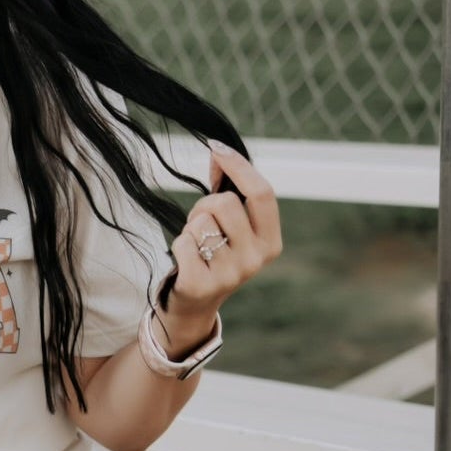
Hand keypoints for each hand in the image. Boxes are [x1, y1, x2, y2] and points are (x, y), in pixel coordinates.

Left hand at [160, 141, 282, 332]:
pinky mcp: (203, 284)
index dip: (239, 166)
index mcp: (271, 241)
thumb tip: (218, 151)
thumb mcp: (229, 225)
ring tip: (195, 243)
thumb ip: (228, 190)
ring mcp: (232, 274)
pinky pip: (184, 242)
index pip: (262, 194)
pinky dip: (179, 244)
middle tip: (200, 222)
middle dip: (205, 204)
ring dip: (191, 227)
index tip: (217, 147)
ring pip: (202, 222)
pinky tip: (186, 259)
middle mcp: (257, 259)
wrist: (195, 303)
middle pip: (226, 203)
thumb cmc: (213, 253)